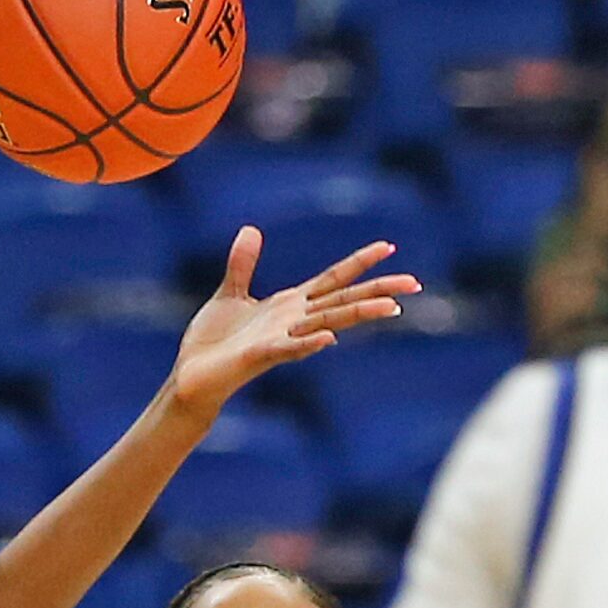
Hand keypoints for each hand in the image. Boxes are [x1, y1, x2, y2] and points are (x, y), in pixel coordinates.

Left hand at [168, 229, 419, 426]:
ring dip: (358, 314)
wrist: (192, 376)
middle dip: (378, 290)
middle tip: (414, 282)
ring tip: (392, 307)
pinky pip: (289, 348)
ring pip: (327, 322)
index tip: (388, 247)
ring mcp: (280, 339)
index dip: (359, 263)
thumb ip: (243, 265)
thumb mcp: (230, 294)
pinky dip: (308, 343)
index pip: (333, 280)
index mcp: (289, 305)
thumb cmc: (213, 342)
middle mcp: (292, 321)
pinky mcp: (261, 355)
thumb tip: (251, 230)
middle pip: (343, 301)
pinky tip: (329, 338)